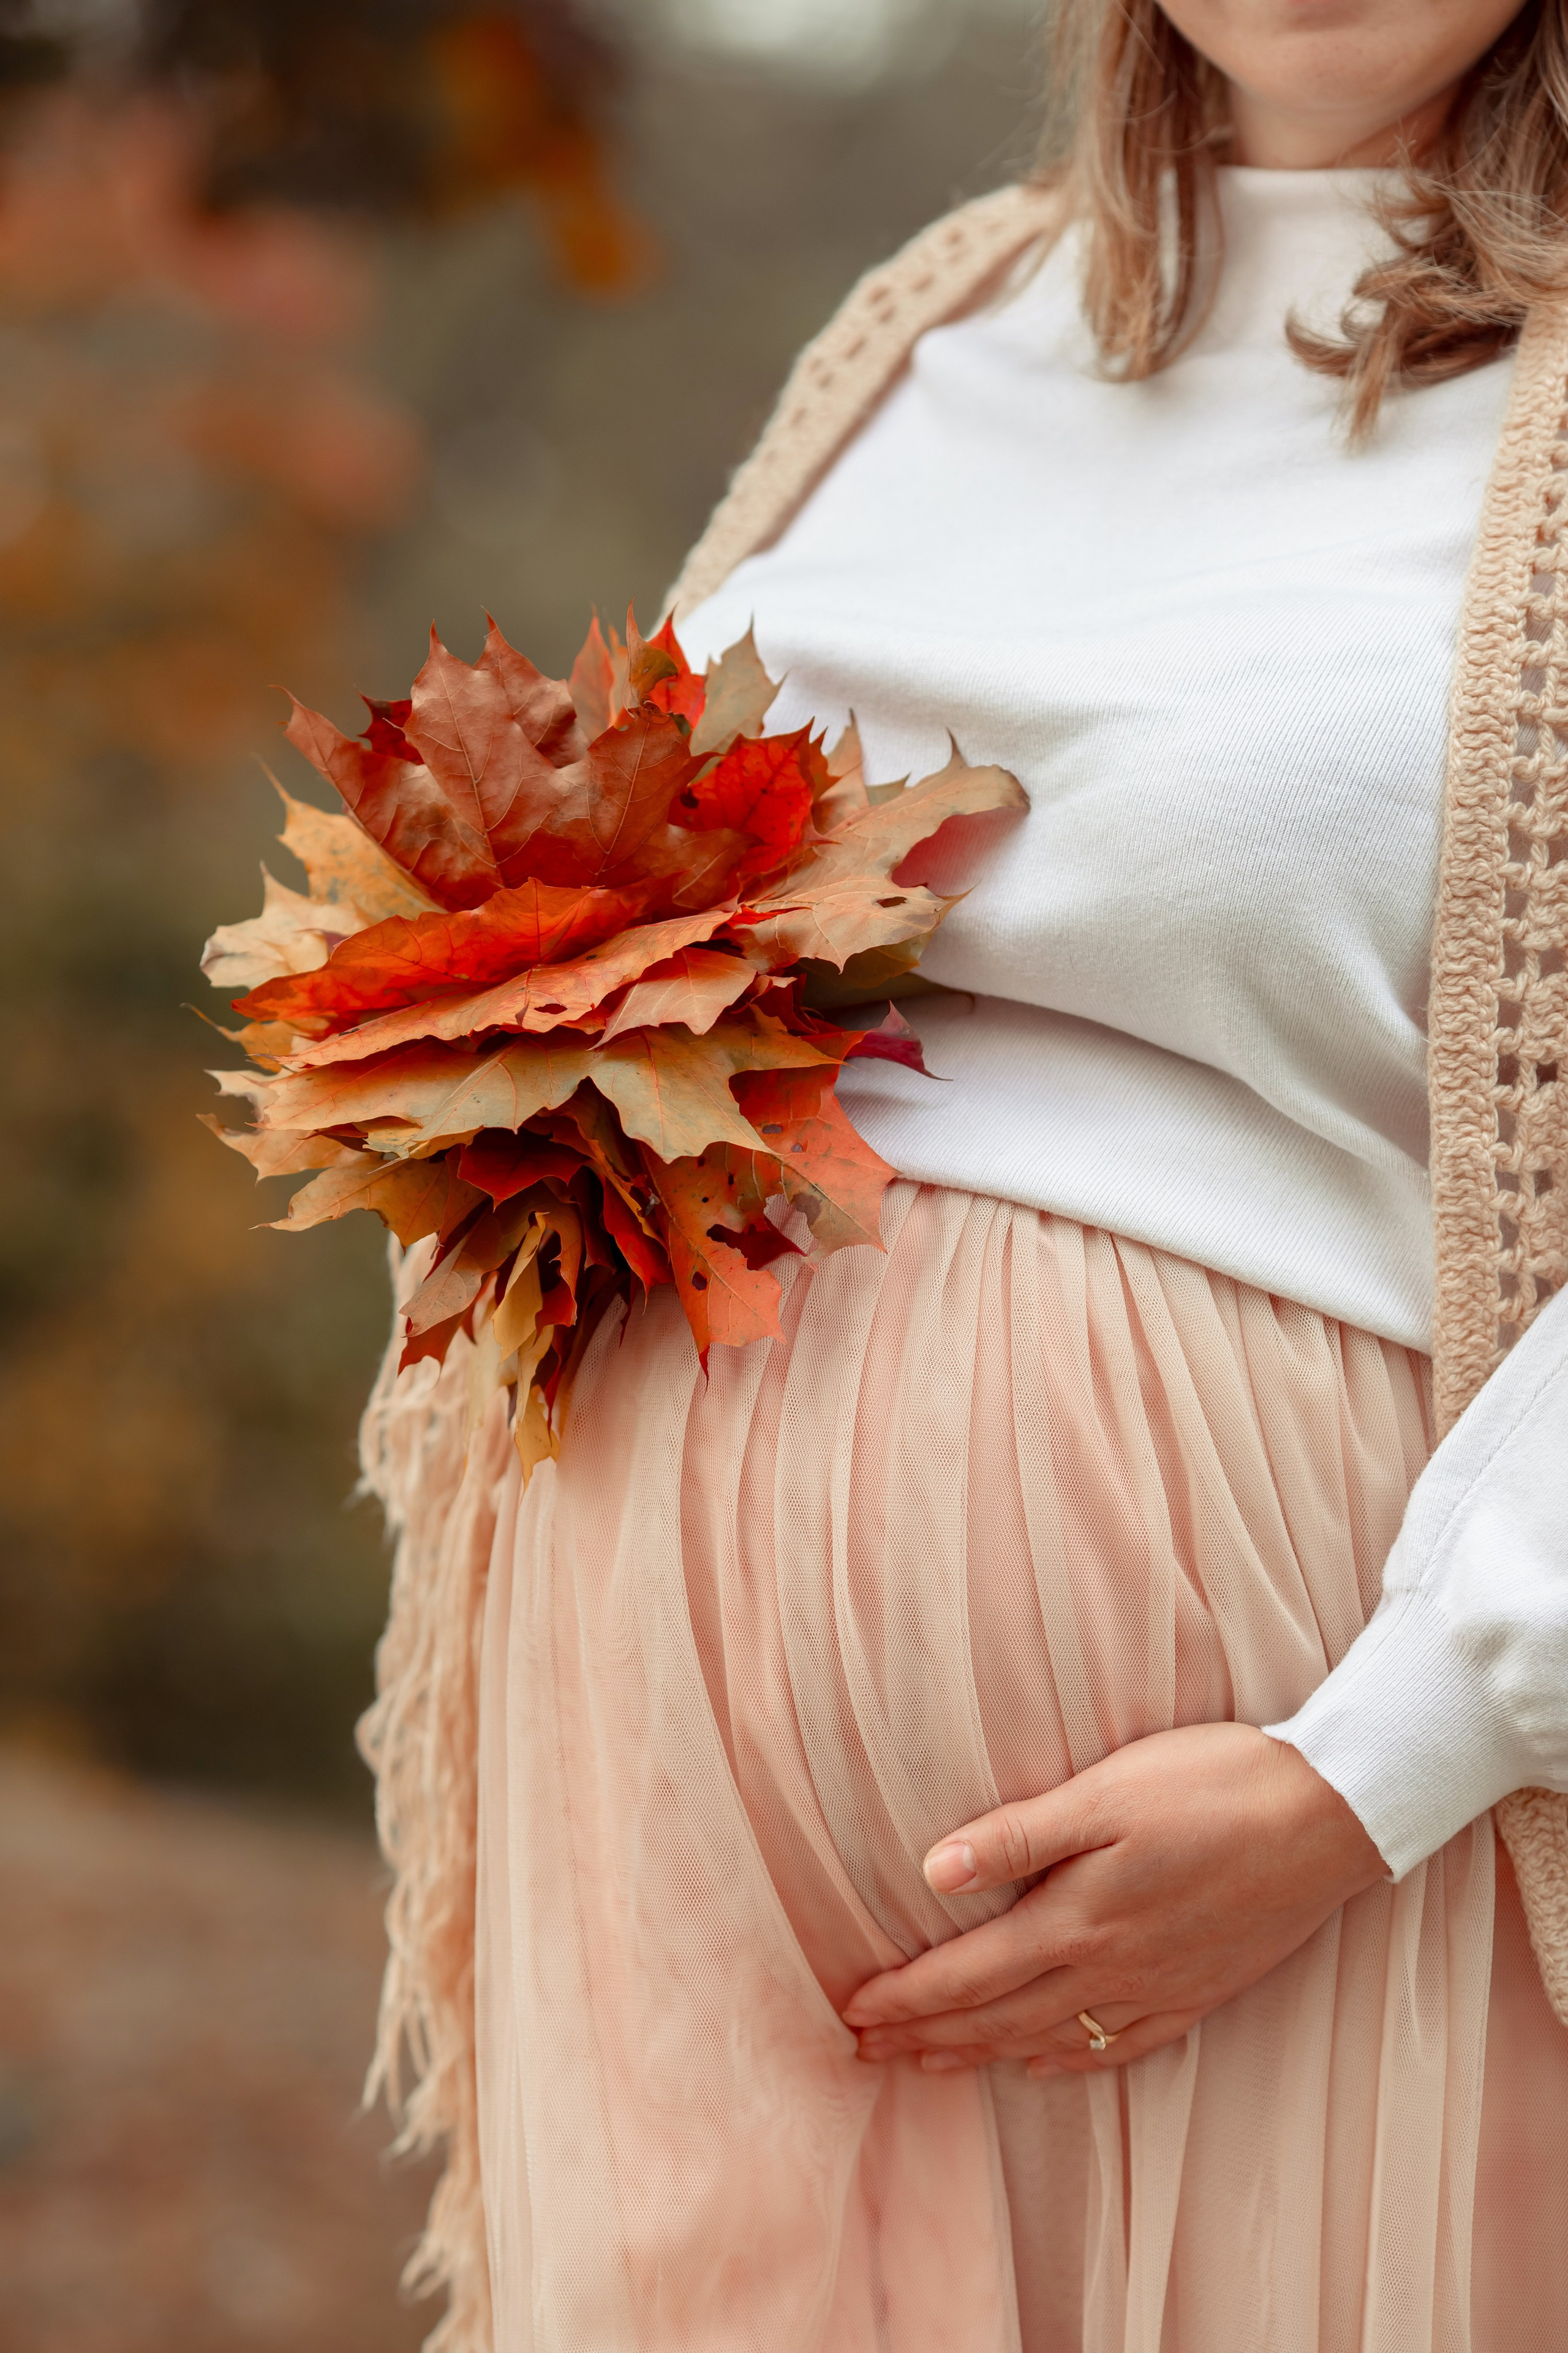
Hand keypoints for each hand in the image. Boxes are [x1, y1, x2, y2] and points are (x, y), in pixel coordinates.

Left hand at [841, 1723, 1386, 2074]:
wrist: (1329, 1816)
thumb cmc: (1212, 1784)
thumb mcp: (1106, 1793)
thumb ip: (1019, 1837)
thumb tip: (932, 1871)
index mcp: (1078, 1920)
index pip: (966, 1974)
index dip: (904, 1998)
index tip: (850, 2013)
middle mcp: (1110, 1968)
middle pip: (996, 2017)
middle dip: (926, 2037)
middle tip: (864, 2053)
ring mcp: (1158, 1987)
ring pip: (1048, 2039)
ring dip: (981, 2055)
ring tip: (930, 2066)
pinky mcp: (1200, 1990)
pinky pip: (1116, 2046)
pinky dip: (1067, 2062)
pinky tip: (1042, 2066)